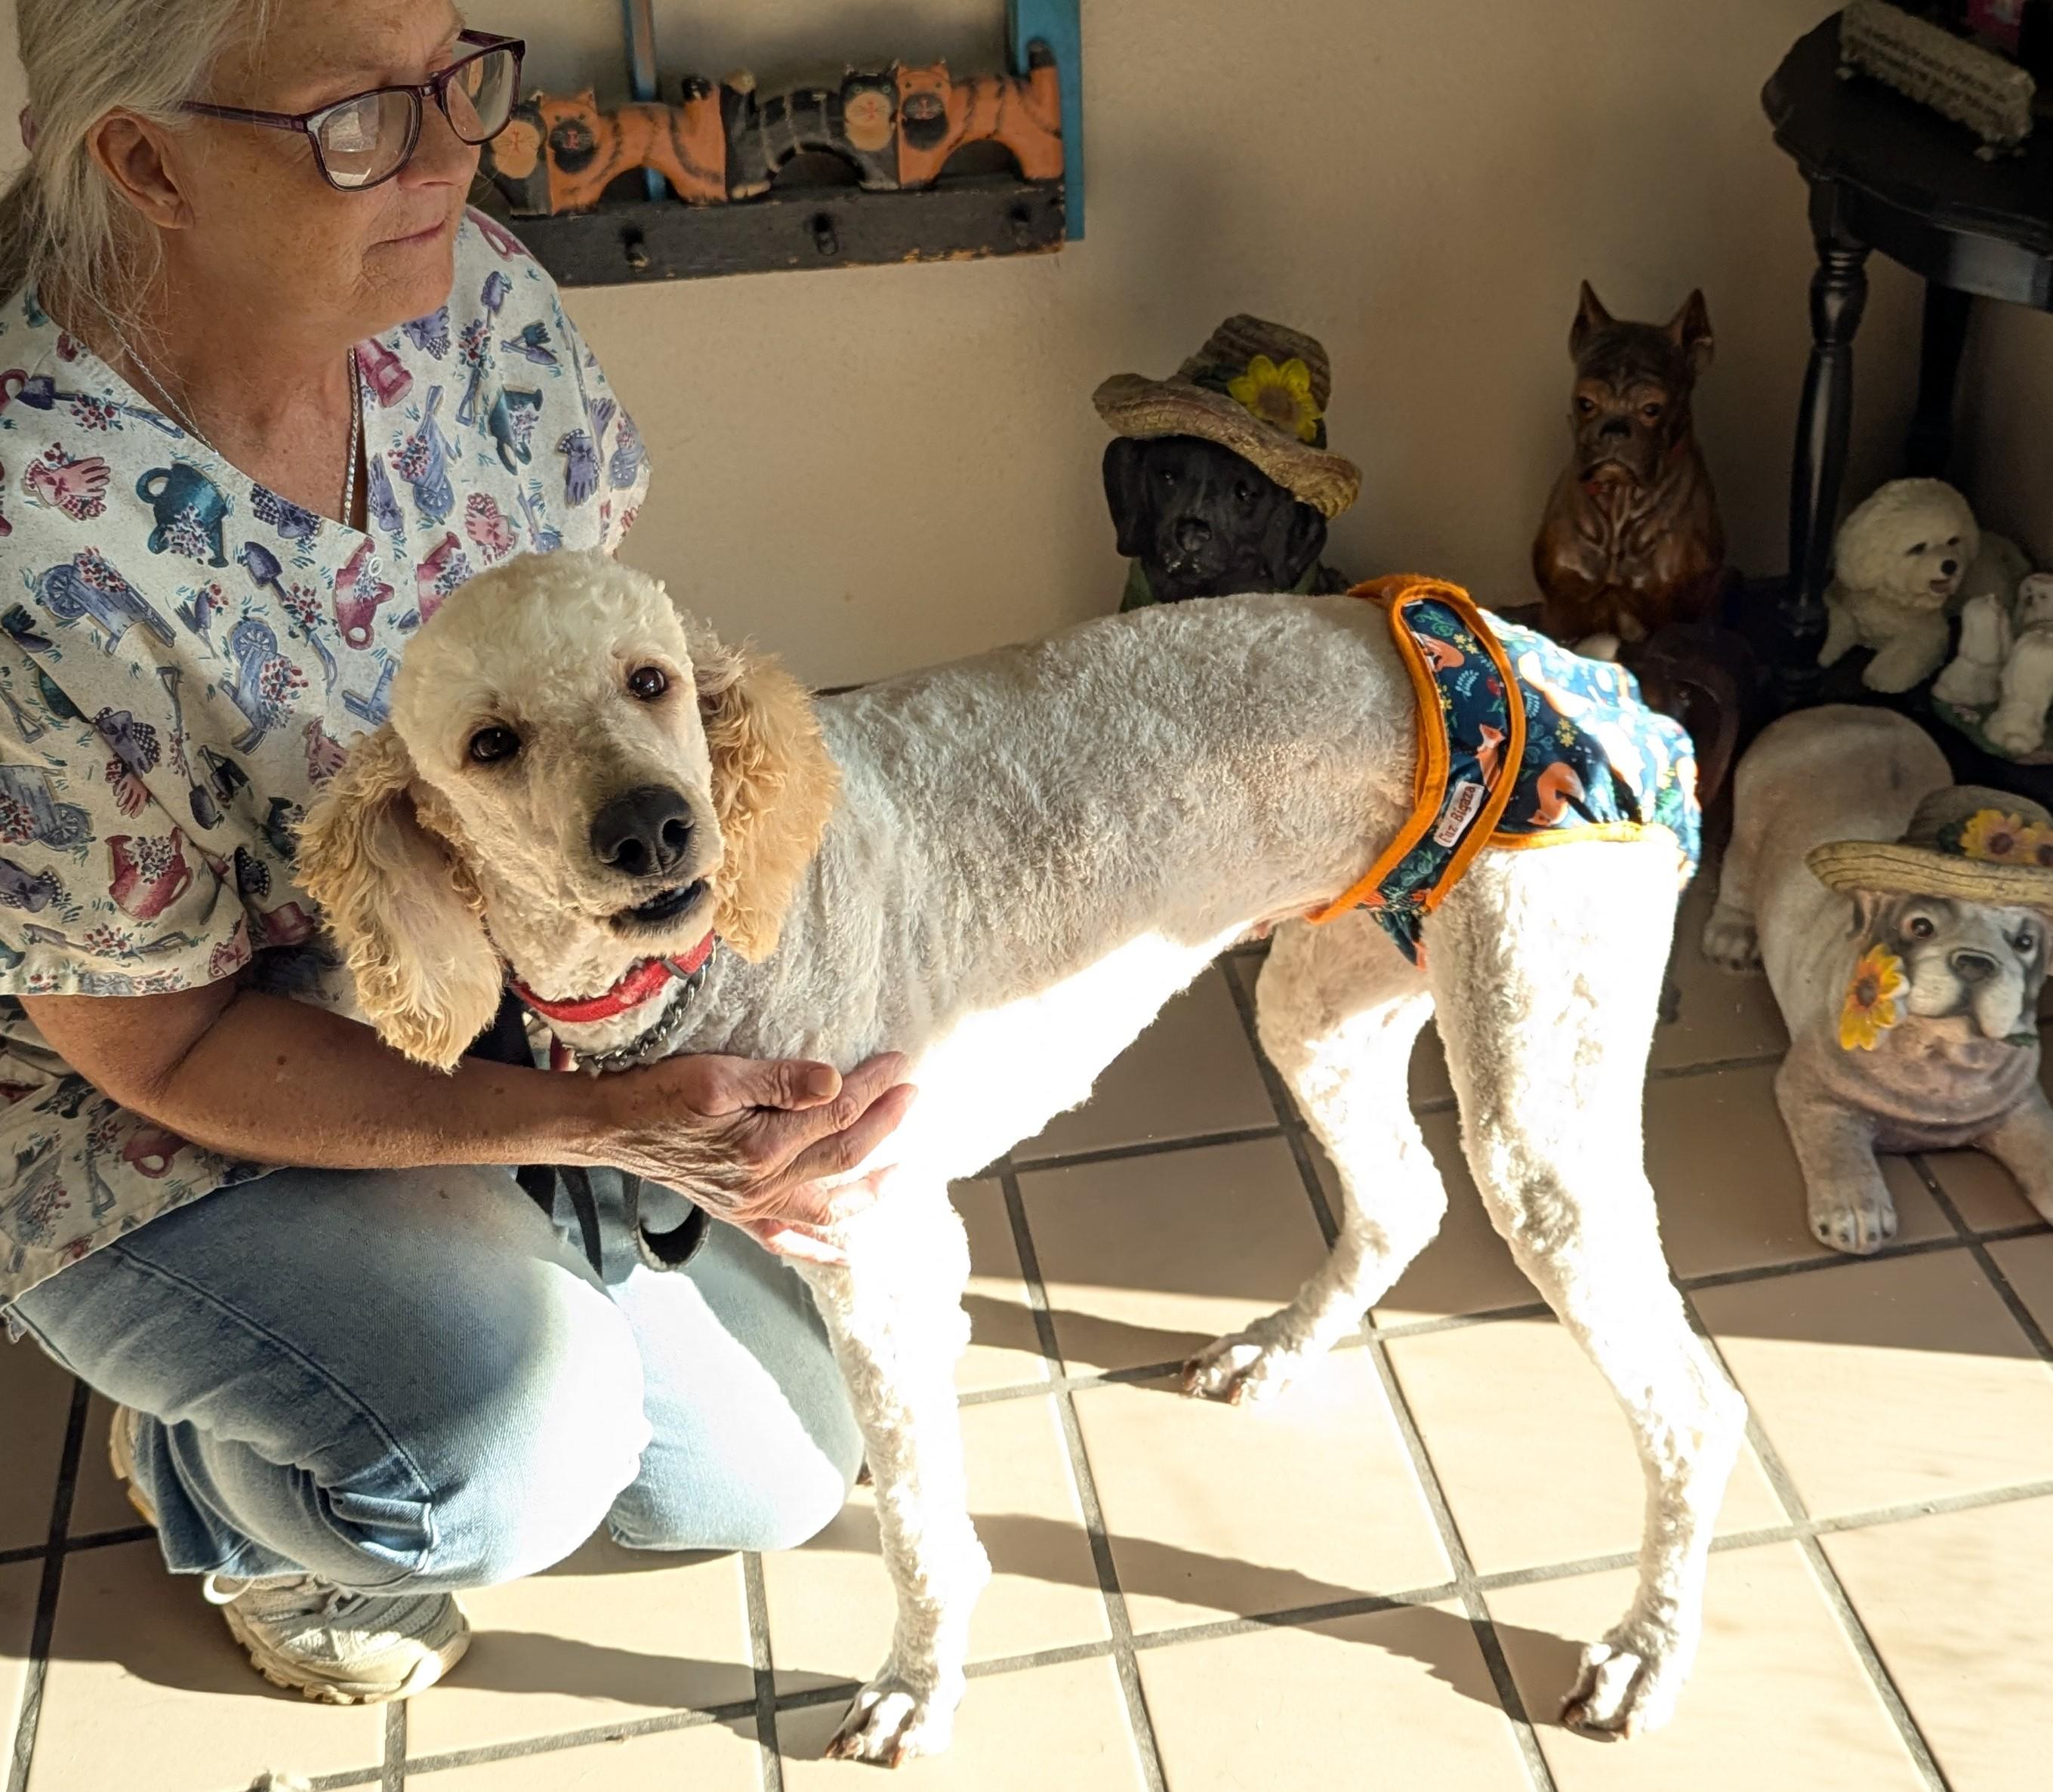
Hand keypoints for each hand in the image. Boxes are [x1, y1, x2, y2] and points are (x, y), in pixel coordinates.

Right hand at [591, 1051, 915, 1261]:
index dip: (873, 1089)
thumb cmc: (659, 1092)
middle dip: (884, 1126)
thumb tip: (835, 1083)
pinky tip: (842, 1254)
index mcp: (762, 1146)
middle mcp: (761, 1185)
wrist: (609, 1126)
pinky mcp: (735, 1212)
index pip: (836, 1114)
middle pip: (841, 1156)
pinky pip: (784, 1239)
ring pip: (826, 1206)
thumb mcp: (717, 1073)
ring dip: (868, 1191)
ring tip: (901, 1174)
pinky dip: (816, 1248)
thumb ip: (779, 1080)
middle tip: (913, 1096)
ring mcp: (749, 1205)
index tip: (898, 1064)